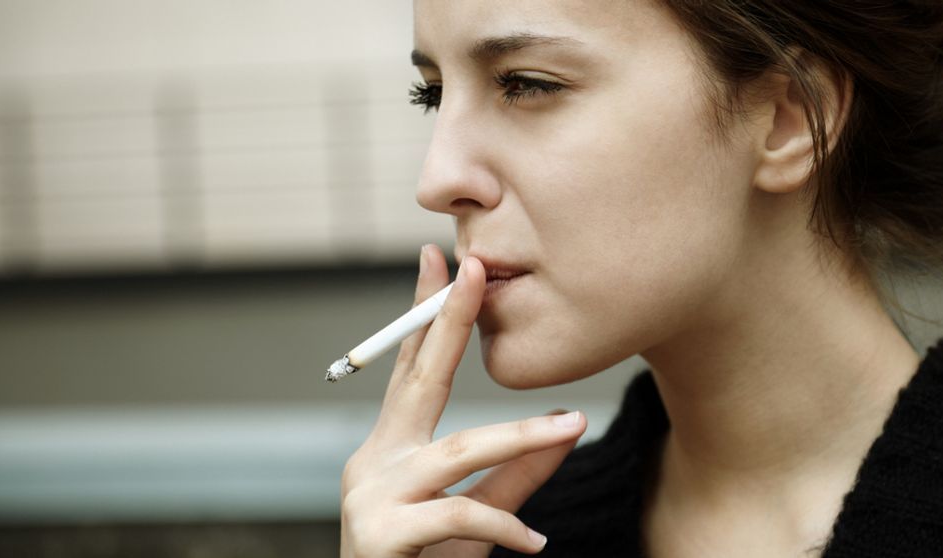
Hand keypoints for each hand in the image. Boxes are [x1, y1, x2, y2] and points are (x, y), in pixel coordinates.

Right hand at [340, 245, 586, 556]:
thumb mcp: (473, 521)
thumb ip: (514, 477)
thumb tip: (568, 427)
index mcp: (391, 451)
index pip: (412, 369)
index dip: (427, 315)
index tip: (440, 260)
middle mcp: (372, 463)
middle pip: (419, 380)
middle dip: (448, 321)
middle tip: (475, 268)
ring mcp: (370, 497)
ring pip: (457, 453)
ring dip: (519, 437)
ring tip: (572, 426)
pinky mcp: (380, 536)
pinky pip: (459, 518)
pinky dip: (504, 530)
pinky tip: (534, 545)